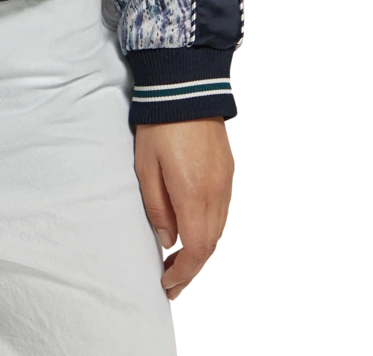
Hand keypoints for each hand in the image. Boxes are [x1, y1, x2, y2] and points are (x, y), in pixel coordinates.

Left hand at [133, 118, 233, 302]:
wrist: (184, 88)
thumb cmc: (159, 125)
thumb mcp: (146, 167)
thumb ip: (157, 208)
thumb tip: (166, 241)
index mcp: (192, 194)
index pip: (194, 249)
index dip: (182, 272)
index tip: (166, 283)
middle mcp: (215, 193)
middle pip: (209, 245)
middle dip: (190, 268)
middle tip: (171, 281)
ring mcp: (224, 183)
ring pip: (217, 231)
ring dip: (200, 250)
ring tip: (180, 262)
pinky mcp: (226, 172)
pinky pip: (221, 212)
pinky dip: (208, 230)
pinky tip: (193, 233)